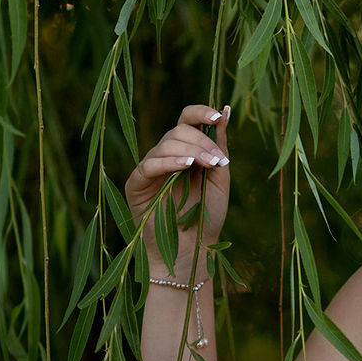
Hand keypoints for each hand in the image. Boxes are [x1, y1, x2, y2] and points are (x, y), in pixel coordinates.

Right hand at [125, 103, 230, 271]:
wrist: (192, 250)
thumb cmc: (206, 216)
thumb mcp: (219, 177)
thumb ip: (220, 146)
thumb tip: (226, 110)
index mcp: (186, 152)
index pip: (187, 120)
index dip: (200, 113)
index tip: (218, 117)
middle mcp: (166, 157)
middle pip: (178, 131)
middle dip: (202, 141)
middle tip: (218, 160)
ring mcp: (150, 169)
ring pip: (165, 144)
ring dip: (191, 151)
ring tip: (208, 165)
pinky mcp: (136, 184)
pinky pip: (149, 165)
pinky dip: (169, 162)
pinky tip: (186, 166)